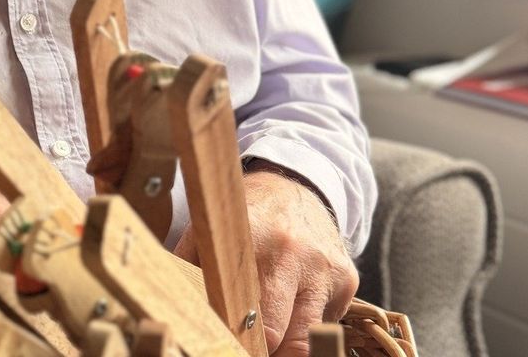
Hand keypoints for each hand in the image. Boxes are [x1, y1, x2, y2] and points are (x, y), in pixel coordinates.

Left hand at [173, 162, 357, 355]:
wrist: (296, 187)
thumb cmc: (247, 218)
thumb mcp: (211, 232)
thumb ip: (192, 268)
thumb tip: (179, 312)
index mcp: (251, 240)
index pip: (244, 316)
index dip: (235, 340)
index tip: (227, 344)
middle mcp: (292, 254)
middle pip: (276, 335)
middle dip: (260, 348)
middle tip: (246, 345)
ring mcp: (324, 269)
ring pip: (306, 337)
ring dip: (287, 344)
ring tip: (269, 338)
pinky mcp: (347, 279)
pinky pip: (325, 322)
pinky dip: (308, 323)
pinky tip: (294, 303)